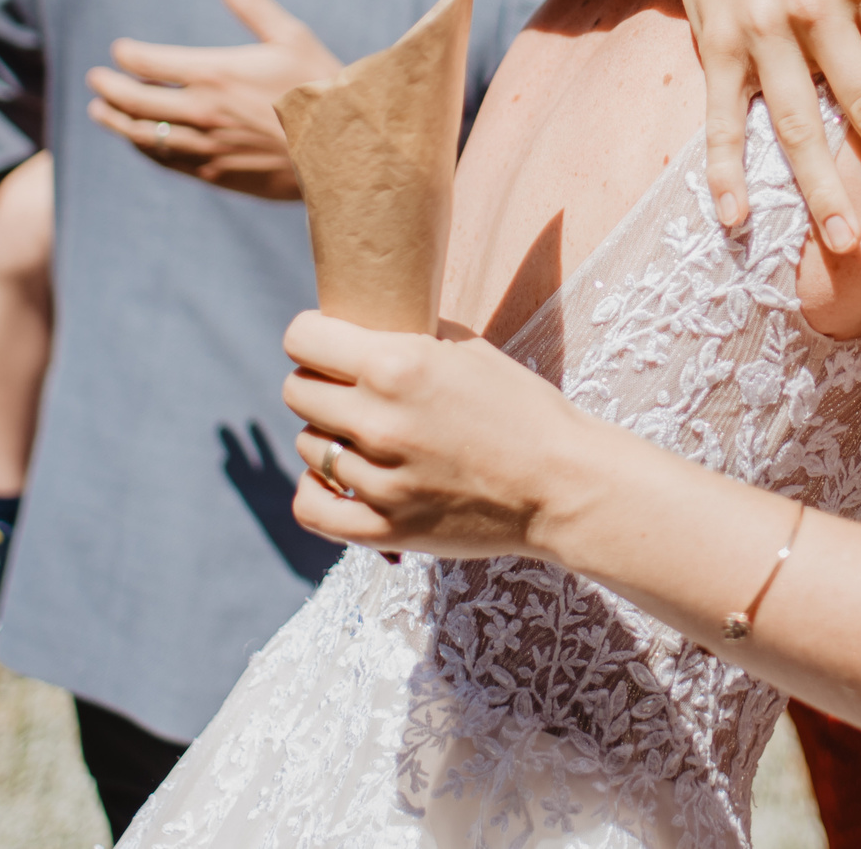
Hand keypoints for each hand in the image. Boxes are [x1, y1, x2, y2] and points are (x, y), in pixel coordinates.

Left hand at [86, 0, 342, 196]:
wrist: (341, 150)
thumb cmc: (320, 88)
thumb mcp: (290, 36)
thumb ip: (250, 3)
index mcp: (216, 73)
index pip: (149, 63)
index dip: (128, 55)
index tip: (120, 49)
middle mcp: (202, 112)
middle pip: (135, 102)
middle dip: (109, 88)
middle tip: (96, 79)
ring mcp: (205, 147)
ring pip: (143, 136)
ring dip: (116, 122)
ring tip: (101, 111)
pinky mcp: (215, 173)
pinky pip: (165, 161)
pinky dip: (144, 148)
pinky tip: (139, 140)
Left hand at [282, 311, 592, 559]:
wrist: (563, 484)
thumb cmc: (523, 410)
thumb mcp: (469, 350)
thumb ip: (408, 337)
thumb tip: (361, 331)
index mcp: (399, 365)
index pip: (302, 338)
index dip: (311, 337)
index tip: (326, 344)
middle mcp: (380, 420)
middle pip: (297, 391)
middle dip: (319, 383)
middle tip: (348, 390)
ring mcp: (379, 480)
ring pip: (308, 446)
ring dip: (329, 437)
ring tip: (365, 437)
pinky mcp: (383, 529)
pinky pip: (310, 506)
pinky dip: (317, 490)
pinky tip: (339, 479)